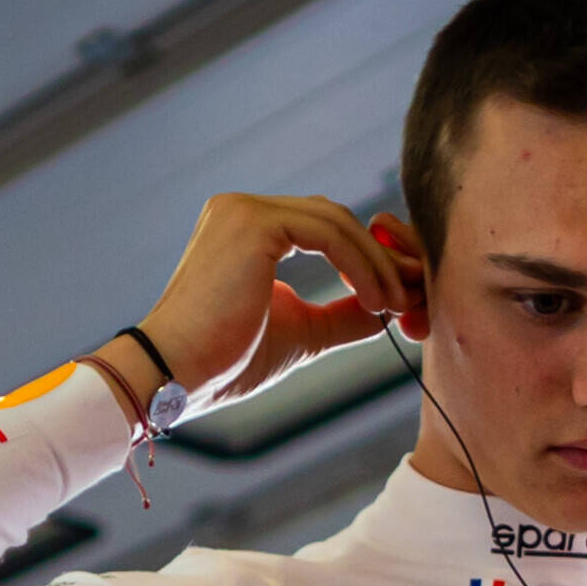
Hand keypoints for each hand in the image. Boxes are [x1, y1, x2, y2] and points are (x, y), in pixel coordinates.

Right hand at [117, 194, 417, 419]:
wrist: (176, 375)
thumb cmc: (225, 363)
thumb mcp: (301, 333)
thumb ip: (342, 314)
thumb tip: (390, 308)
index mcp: (247, 230)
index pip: (325, 228)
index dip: (368, 259)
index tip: (397, 299)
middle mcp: (243, 210)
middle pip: (335, 217)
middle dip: (380, 256)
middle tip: (410, 298)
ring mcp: (245, 211)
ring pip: (337, 222)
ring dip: (376, 264)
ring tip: (395, 306)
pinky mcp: (253, 223)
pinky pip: (328, 233)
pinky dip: (361, 265)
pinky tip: (378, 301)